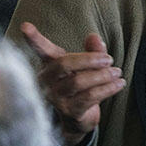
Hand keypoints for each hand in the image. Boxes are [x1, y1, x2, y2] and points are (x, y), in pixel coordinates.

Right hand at [22, 21, 123, 145]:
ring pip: (79, 82)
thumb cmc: (80, 87)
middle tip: (108, 59)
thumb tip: (94, 36)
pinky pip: (90, 96)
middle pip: (64, 64)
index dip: (34, 39)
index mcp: (50, 66)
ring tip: (117, 72)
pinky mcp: (70, 111)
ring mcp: (56, 98)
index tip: (25, 25)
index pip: (42, 50)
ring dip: (103, 75)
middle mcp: (47, 82)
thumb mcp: (86, 67)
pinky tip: (119, 83)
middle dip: (89, 59)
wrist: (78, 120)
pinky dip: (108, 88)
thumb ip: (92, 51)